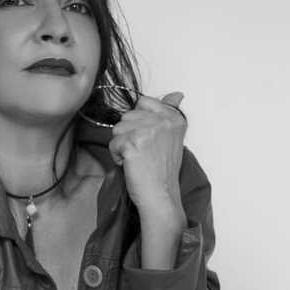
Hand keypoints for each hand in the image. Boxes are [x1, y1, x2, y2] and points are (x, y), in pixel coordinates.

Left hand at [108, 91, 186, 212]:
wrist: (160, 195)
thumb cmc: (162, 171)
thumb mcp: (172, 137)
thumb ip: (170, 112)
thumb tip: (176, 94)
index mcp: (174, 118)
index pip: (144, 102)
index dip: (139, 120)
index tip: (148, 138)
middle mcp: (163, 121)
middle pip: (127, 116)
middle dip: (129, 134)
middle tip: (144, 153)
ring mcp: (148, 131)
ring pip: (118, 129)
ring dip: (122, 146)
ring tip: (138, 159)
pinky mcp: (132, 143)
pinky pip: (113, 143)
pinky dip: (117, 156)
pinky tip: (132, 165)